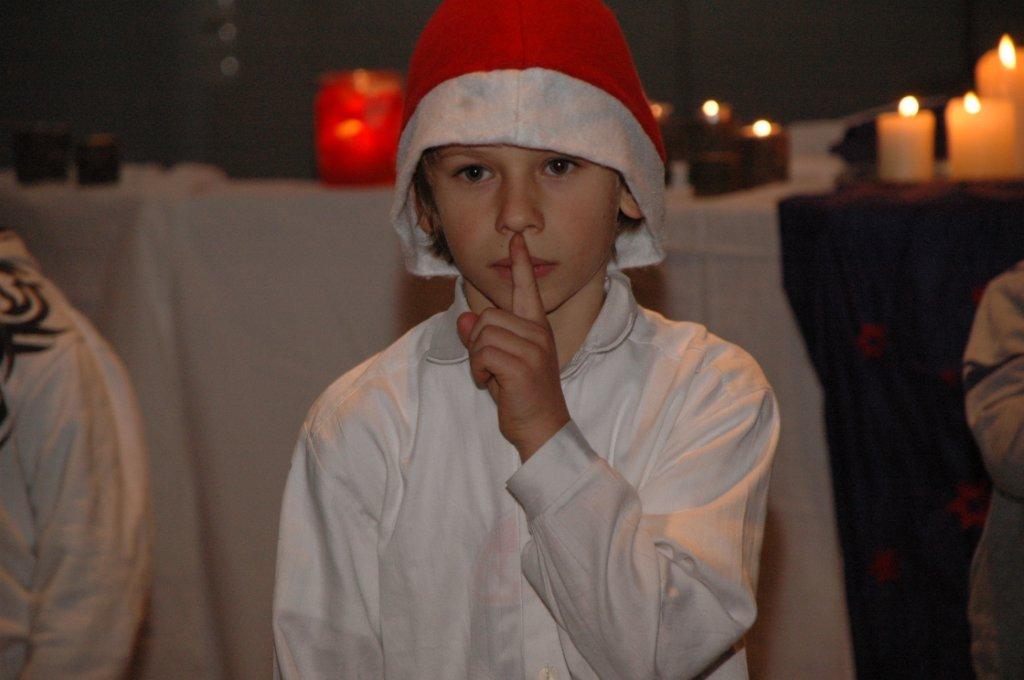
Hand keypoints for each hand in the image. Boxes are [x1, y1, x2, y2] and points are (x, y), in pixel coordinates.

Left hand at [457, 233, 570, 460]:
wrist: (543, 428)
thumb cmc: (523, 396)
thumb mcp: (500, 363)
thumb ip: (483, 339)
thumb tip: (464, 320)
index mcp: (537, 328)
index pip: (527, 289)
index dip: (520, 264)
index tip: (517, 240)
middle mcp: (538, 333)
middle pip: (487, 317)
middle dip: (478, 342)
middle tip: (491, 367)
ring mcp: (532, 348)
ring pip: (482, 334)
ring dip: (477, 358)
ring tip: (493, 376)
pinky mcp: (522, 365)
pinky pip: (482, 353)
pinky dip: (478, 370)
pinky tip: (491, 384)